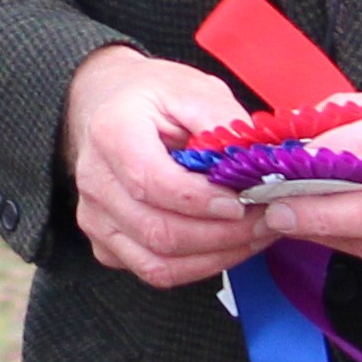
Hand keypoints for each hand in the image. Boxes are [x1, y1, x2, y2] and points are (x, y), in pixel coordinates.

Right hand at [63, 45, 271, 288]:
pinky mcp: (105, 243)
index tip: (244, 200)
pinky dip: (198, 267)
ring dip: (216, 257)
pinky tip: (226, 245)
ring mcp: (94, 217)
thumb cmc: (154, 96)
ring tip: (254, 235)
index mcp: (111, 132)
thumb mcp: (192, 89)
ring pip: (158, 263)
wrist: (109, 102)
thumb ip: (222, 122)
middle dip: (223, 235)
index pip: (153, 182)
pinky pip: (154, 272)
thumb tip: (258, 165)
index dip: (203, 202)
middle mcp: (94, 180)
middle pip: (159, 231)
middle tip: (266, 220)